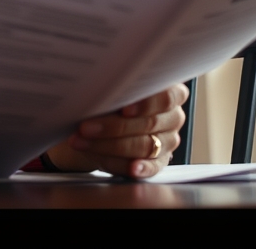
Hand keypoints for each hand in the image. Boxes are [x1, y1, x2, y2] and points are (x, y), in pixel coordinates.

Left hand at [43, 83, 187, 178]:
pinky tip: (131, 168)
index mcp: (169, 92)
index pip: (165, 97)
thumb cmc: (112, 99)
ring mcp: (168, 140)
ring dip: (110, 146)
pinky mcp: (160, 161)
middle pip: (149, 123)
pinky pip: (151, 167)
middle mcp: (173, 116)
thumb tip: (97, 88)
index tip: (123, 109)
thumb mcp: (113, 89)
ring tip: (82, 142)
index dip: (145, 104)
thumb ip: (114, 88)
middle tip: (85, 127)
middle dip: (113, 126)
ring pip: (144, 146)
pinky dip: (140, 168)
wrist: (105, 123)